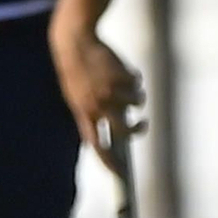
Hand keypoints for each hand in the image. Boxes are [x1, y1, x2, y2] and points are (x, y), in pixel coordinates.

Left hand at [49, 12, 143, 162]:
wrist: (74, 42)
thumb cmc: (76, 71)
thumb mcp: (76, 96)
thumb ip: (90, 115)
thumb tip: (106, 137)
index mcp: (82, 113)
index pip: (96, 146)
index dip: (109, 163)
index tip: (120, 174)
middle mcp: (97, 105)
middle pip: (126, 130)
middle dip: (138, 130)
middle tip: (143, 124)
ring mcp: (110, 91)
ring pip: (137, 103)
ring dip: (136, 96)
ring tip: (126, 84)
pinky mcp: (121, 76)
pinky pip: (138, 84)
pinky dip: (135, 78)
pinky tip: (123, 69)